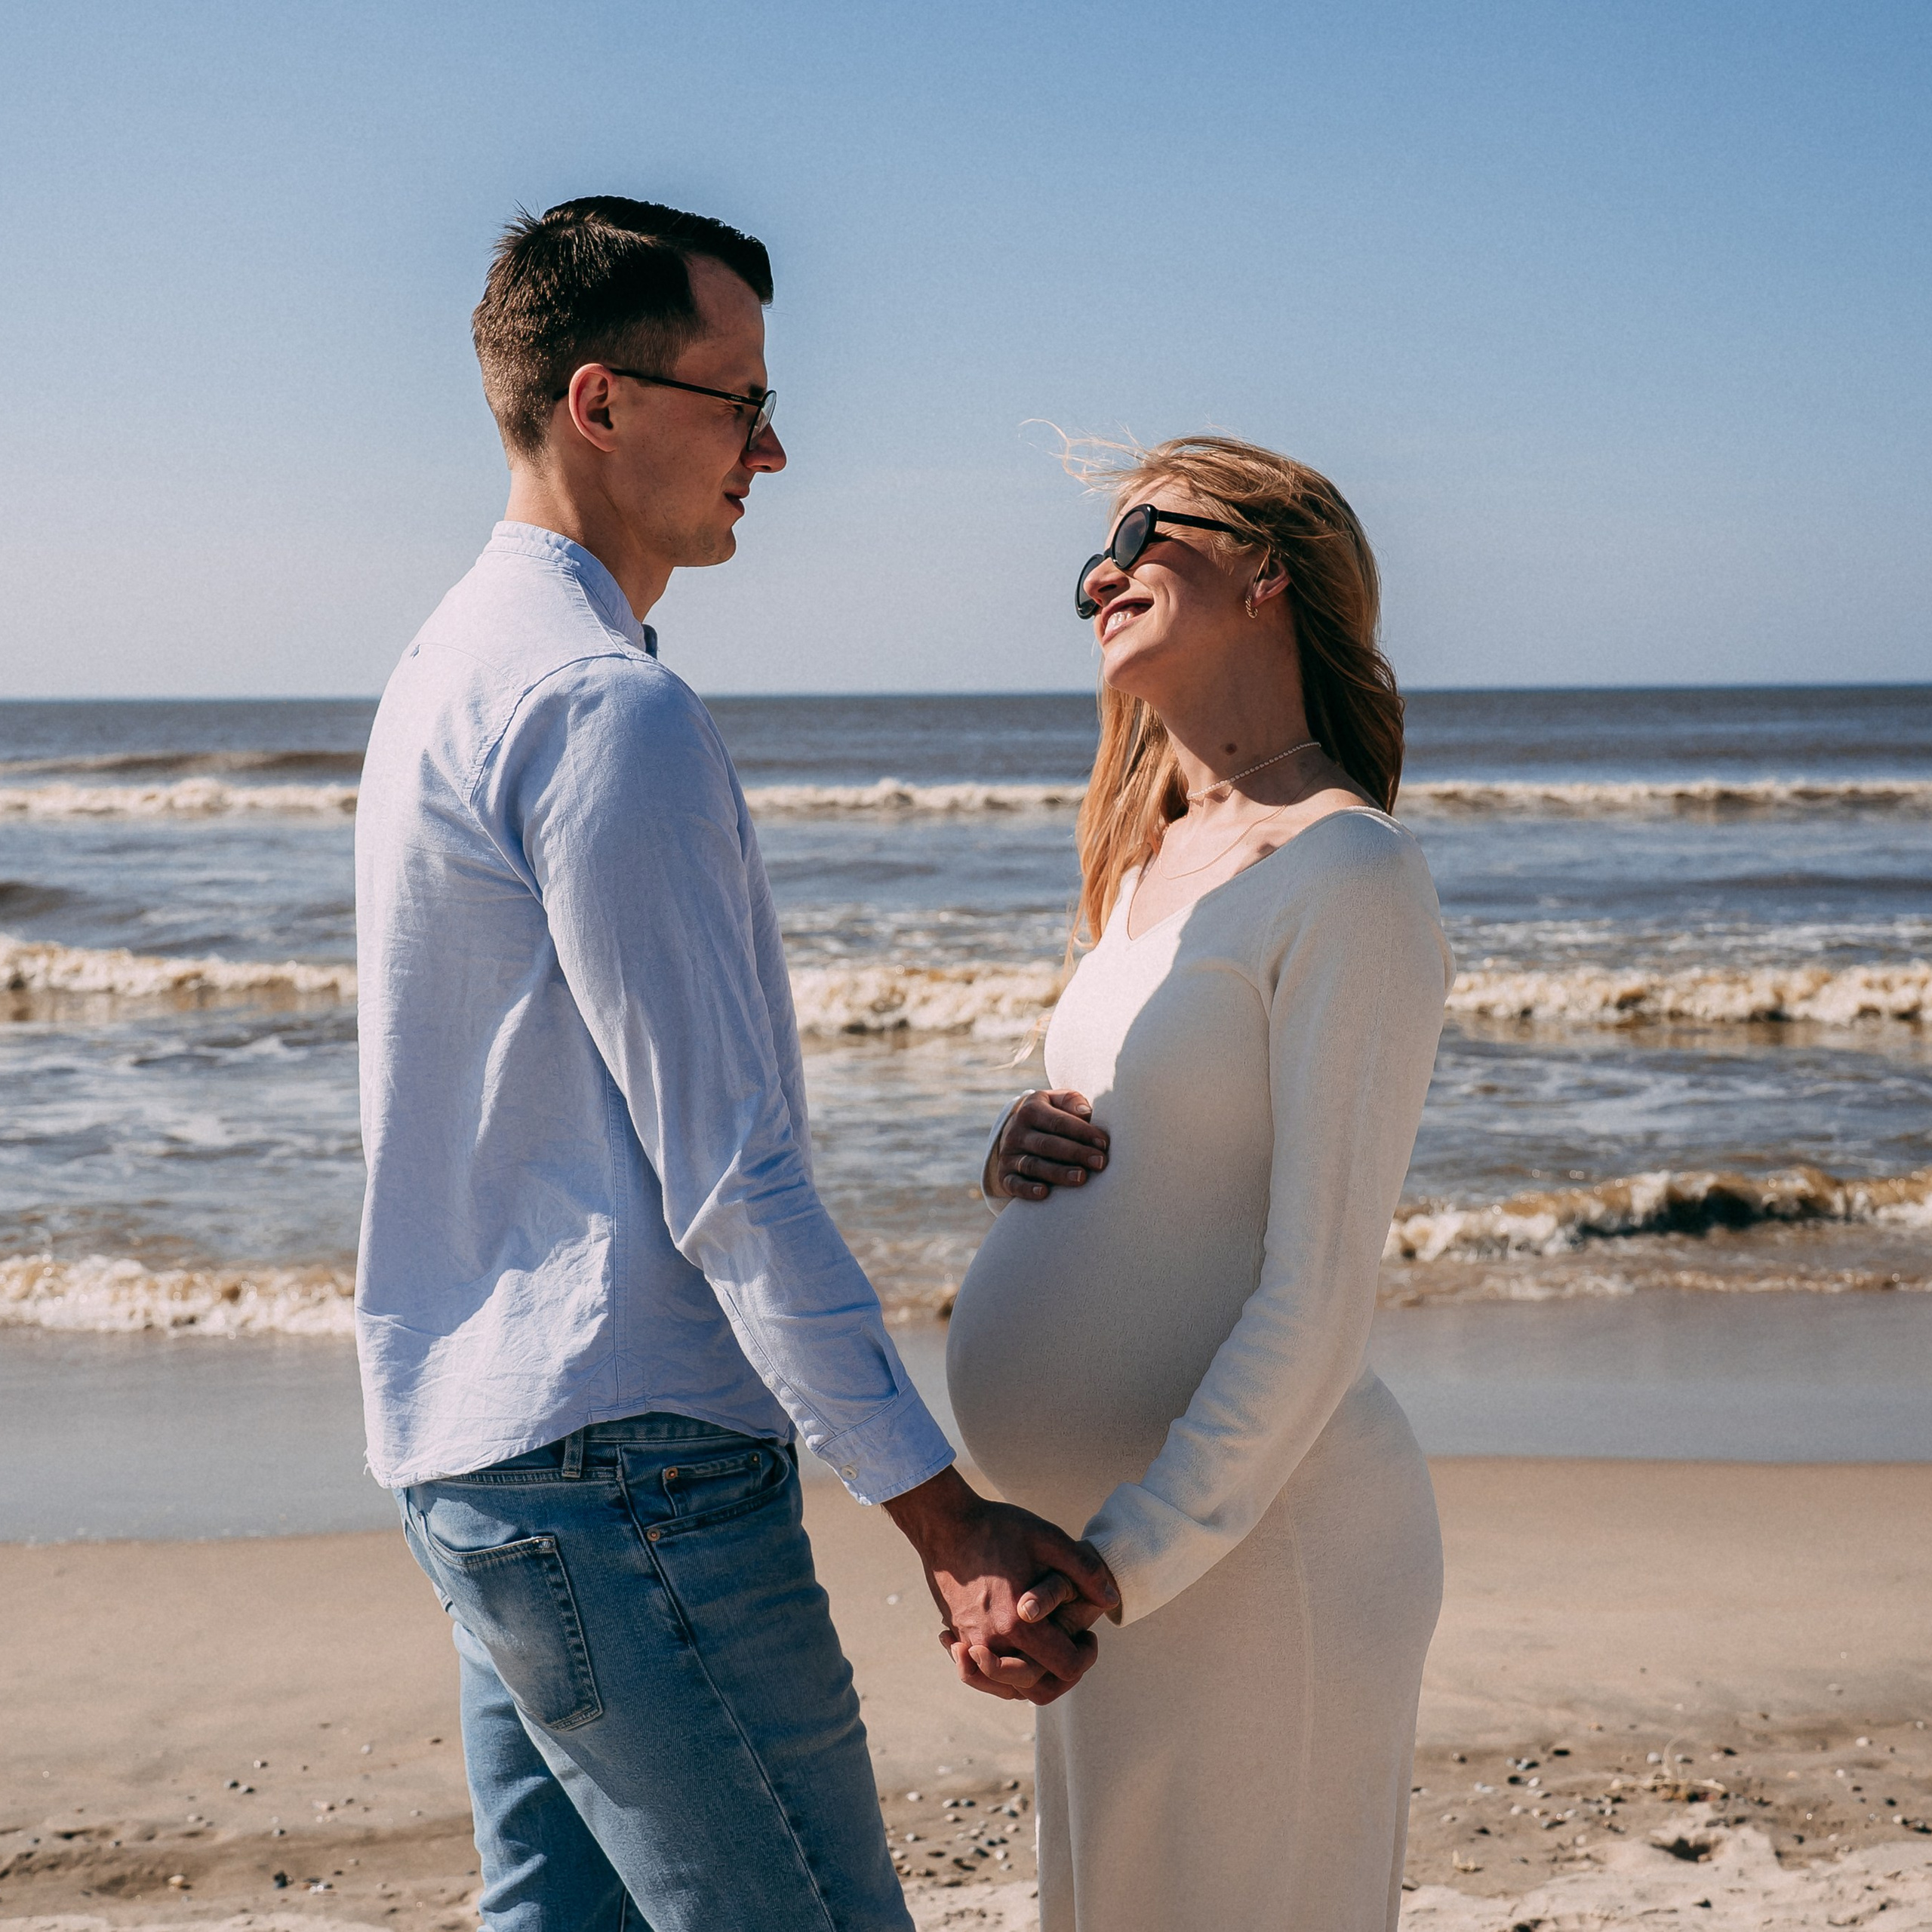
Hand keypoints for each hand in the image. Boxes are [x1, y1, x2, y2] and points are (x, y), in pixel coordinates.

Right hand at [884, 1466, 1117, 1703]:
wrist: (944, 1523)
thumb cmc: (997, 1528)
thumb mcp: (1047, 1538)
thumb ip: (1084, 1570)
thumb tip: (1111, 1600)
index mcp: (1018, 1624)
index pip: (1064, 1667)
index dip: (1086, 1657)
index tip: (1089, 1637)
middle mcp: (992, 1643)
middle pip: (1035, 1690)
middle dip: (1063, 1677)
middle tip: (1073, 1648)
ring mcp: (970, 1642)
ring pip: (1006, 1689)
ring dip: (1033, 1680)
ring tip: (1048, 1652)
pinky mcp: (958, 1635)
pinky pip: (981, 1675)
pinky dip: (1001, 1674)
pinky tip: (1015, 1649)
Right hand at [990, 1089, 1108, 1201]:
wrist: (1014, 1131)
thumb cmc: (1049, 1116)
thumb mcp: (1057, 1101)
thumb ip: (1072, 1102)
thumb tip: (1086, 1113)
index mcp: (1031, 1110)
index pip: (1058, 1121)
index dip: (1082, 1132)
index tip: (1104, 1143)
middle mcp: (1016, 1132)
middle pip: (1047, 1144)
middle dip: (1076, 1153)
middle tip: (1100, 1162)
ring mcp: (1008, 1155)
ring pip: (1033, 1165)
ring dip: (1058, 1173)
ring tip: (1081, 1178)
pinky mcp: (1004, 1176)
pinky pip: (1014, 1184)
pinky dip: (1027, 1189)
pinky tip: (1044, 1193)